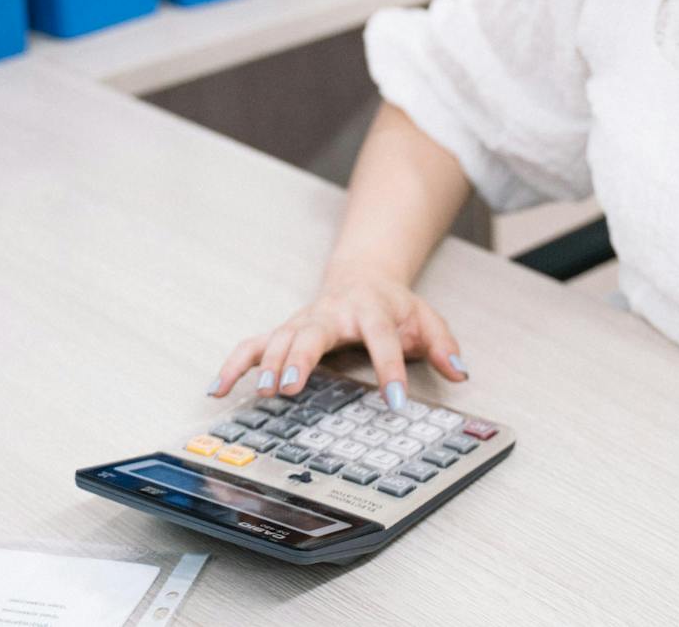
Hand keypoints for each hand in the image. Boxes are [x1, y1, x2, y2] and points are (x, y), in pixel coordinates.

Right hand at [206, 267, 467, 411]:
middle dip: (300, 359)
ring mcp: (304, 321)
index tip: (395, 401)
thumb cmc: (394, 307)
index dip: (389, 369)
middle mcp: (332, 313)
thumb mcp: (427, 320)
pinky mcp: (284, 330)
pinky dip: (234, 365)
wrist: (363, 276)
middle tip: (290, 386)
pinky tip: (217, 389)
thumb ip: (444, 346)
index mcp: (371, 310)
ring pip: (279, 338)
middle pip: (314, 332)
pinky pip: (253, 345)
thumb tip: (461, 372)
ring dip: (267, 364)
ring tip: (260, 392)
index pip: (381, 338)